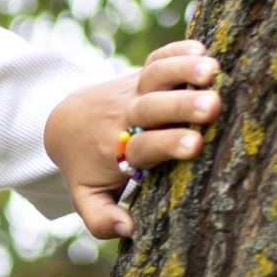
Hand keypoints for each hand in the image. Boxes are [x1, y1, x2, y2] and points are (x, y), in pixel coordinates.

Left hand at [47, 39, 221, 239]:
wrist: (64, 122)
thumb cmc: (87, 166)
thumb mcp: (86, 196)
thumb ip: (101, 218)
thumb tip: (129, 231)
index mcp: (119, 150)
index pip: (143, 146)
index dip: (167, 144)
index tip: (194, 147)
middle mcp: (127, 117)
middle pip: (152, 107)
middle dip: (182, 106)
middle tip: (212, 107)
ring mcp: (134, 91)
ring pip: (154, 75)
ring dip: (182, 70)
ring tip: (212, 70)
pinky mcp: (140, 73)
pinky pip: (156, 57)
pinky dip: (176, 49)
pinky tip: (203, 46)